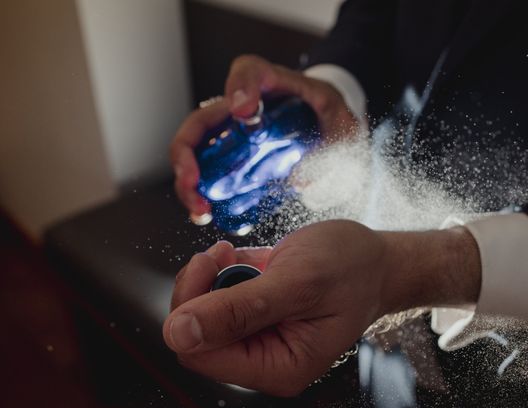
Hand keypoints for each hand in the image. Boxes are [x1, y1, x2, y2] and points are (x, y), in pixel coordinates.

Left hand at [163, 220, 480, 395]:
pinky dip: (218, 273)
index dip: (192, 311)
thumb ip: (239, 310)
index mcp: (278, 368)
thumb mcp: (298, 283)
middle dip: (200, 290)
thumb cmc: (351, 269)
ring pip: (198, 316)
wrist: (373, 259)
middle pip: (195, 336)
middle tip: (223, 254)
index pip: (201, 355)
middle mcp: (263, 360)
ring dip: (209, 278)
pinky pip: (212, 300)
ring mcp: (257, 339)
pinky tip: (242, 258)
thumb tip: (178, 333)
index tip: (211, 264)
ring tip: (236, 254)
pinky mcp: (253, 317)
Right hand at [170, 54, 358, 215]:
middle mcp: (240, 107)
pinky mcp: (232, 159)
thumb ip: (331, 144)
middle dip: (187, 158)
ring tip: (201, 211)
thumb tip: (299, 181)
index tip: (244, 111)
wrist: (327, 126)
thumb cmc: (330, 116)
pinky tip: (209, 216)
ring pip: (194, 154)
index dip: (240, 88)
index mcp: (270, 84)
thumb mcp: (340, 121)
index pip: (248, 71)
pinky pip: (207, 174)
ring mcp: (231, 135)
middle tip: (195, 187)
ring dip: (188, 184)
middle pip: (198, 124)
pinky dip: (202, 196)